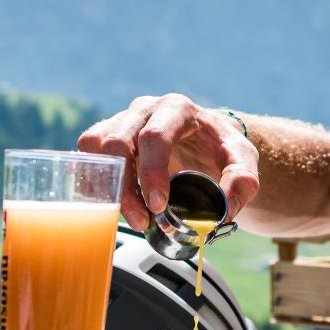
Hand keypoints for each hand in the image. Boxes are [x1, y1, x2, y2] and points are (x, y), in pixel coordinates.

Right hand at [79, 95, 258, 231]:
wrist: (205, 138)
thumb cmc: (220, 148)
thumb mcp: (242, 160)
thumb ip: (242, 181)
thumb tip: (225, 209)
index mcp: (177, 110)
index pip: (155, 136)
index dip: (152, 172)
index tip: (159, 205)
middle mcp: (145, 109)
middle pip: (120, 141)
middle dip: (127, 187)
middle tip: (143, 220)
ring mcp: (123, 120)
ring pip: (97, 145)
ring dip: (108, 186)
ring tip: (130, 215)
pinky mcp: (108, 135)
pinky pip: (87, 152)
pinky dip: (93, 179)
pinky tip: (112, 202)